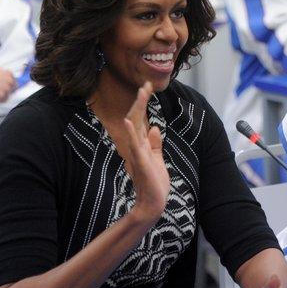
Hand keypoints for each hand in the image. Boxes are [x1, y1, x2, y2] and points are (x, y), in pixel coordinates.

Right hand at [0, 65, 15, 101]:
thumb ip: (1, 74)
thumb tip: (2, 78)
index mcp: (9, 74)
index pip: (14, 81)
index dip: (8, 84)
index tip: (3, 86)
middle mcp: (10, 81)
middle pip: (12, 89)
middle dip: (6, 90)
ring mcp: (6, 89)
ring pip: (8, 95)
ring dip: (2, 95)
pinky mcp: (1, 96)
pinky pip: (2, 100)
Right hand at [123, 82, 170, 220]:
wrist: (153, 203)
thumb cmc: (155, 184)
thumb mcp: (158, 159)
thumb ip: (155, 144)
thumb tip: (155, 128)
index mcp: (142, 145)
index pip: (141, 120)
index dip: (143, 103)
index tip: (148, 87)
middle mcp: (138, 146)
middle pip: (137, 119)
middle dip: (141, 101)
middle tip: (146, 84)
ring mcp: (137, 153)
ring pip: (135, 127)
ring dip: (137, 110)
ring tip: (141, 94)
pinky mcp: (140, 162)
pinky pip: (134, 145)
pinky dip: (131, 132)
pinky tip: (129, 120)